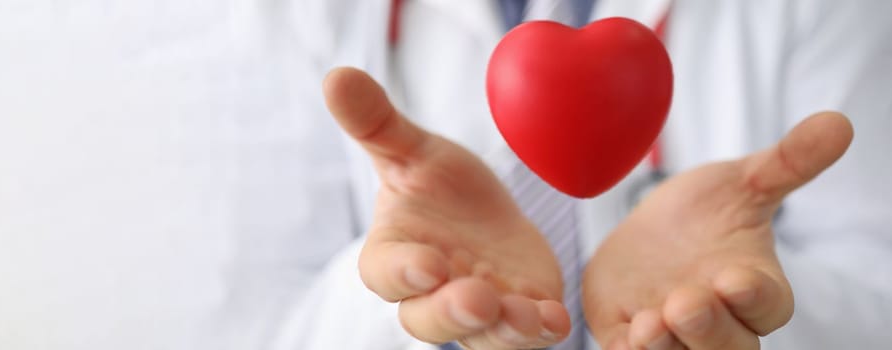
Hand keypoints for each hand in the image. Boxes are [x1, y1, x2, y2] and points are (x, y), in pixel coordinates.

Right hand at [323, 67, 570, 348]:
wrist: (487, 213)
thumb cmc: (439, 188)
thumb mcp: (413, 150)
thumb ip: (376, 124)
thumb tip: (337, 76)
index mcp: (395, 254)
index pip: (385, 273)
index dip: (403, 273)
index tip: (429, 264)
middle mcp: (431, 294)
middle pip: (427, 321)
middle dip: (452, 314)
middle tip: (477, 300)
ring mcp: (477, 313)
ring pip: (481, 338)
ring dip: (502, 331)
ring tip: (525, 314)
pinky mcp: (518, 316)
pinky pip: (526, 337)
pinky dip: (539, 331)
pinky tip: (555, 318)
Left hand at [583, 112, 852, 348]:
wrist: (646, 236)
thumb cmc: (704, 216)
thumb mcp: (739, 184)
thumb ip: (786, 163)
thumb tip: (838, 123)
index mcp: (754, 289)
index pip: (766, 306)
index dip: (752, 297)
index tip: (734, 279)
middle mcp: (721, 323)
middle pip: (729, 347)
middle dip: (709, 329)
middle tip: (686, 303)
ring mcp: (676, 337)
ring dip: (668, 346)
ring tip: (651, 323)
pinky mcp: (630, 339)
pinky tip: (627, 333)